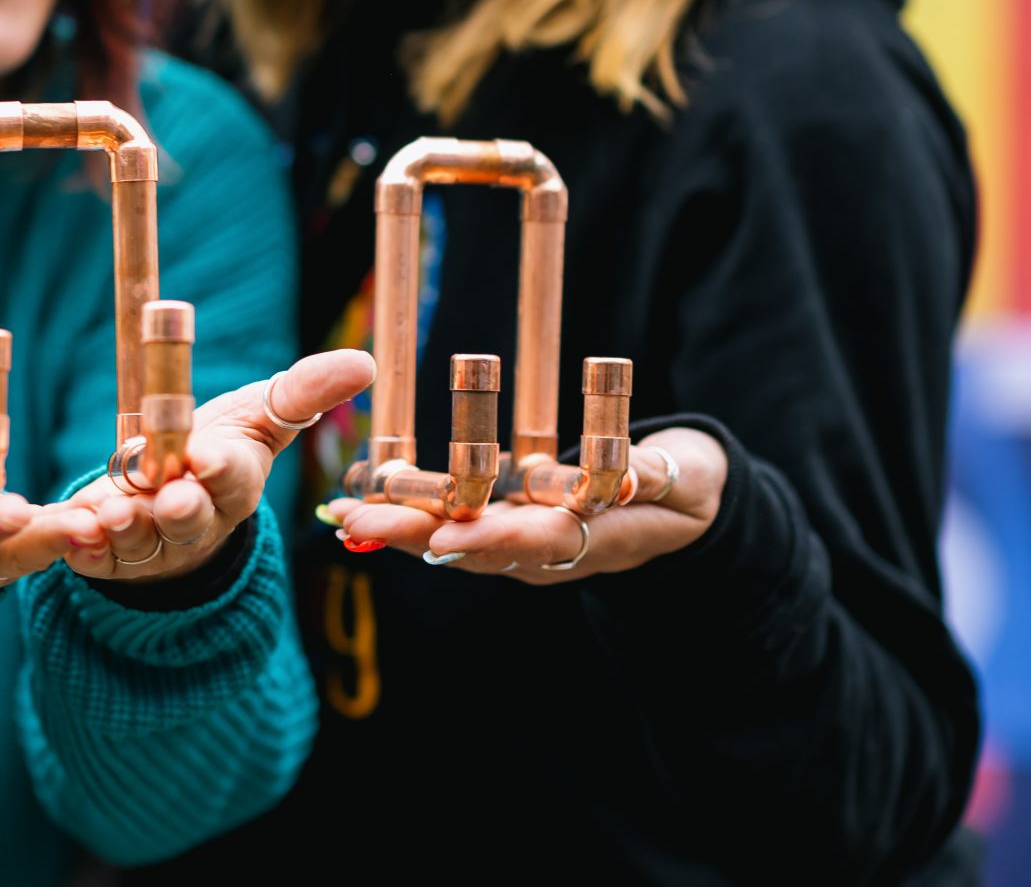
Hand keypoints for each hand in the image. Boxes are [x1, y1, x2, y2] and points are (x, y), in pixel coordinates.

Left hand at [58, 348, 374, 584]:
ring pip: (140, 541)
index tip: (208, 455)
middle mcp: (195, 520)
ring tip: (113, 511)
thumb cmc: (220, 448)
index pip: (232, 478)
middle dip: (180, 510)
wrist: (171, 496)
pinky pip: (94, 556)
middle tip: (170, 497)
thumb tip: (365, 363)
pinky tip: (69, 531)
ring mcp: (152, 544)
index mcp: (234, 484)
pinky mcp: (109, 558)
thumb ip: (302, 392)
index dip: (221, 469)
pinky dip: (82, 546)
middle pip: (189, 520)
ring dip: (127, 527)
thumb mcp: (258, 416)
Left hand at [325, 425, 725, 582]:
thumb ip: (660, 477)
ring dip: (396, 529)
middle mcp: (547, 555)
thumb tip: (637, 475)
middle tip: (355, 522)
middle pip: (473, 549)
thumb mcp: (687, 479)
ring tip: (341, 516)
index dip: (488, 540)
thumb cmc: (689, 487)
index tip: (440, 536)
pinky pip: (451, 529)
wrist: (687, 511)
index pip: (534, 544)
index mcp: (591, 542)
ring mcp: (523, 548)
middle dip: (412, 535)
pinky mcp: (507, 533)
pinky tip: (363, 500)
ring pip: (452, 542)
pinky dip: (407, 515)